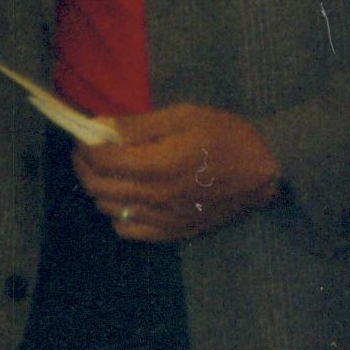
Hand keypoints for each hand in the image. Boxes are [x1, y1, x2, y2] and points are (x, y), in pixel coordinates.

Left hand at [74, 105, 281, 243]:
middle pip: (96, 186)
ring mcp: (164, 219)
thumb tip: (99, 126)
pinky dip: (117, 213)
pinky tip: (128, 195)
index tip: (85, 132)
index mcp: (158, 165)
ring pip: (107, 208)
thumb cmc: (227, 136)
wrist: (266, 171)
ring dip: (98, 186)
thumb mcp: (184, 116)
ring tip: (109, 168)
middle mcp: (156, 197)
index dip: (84, 144)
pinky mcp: (173, 233)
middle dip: (83, 164)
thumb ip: (138, 125)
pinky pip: (128, 230)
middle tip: (87, 148)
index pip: (100, 160)